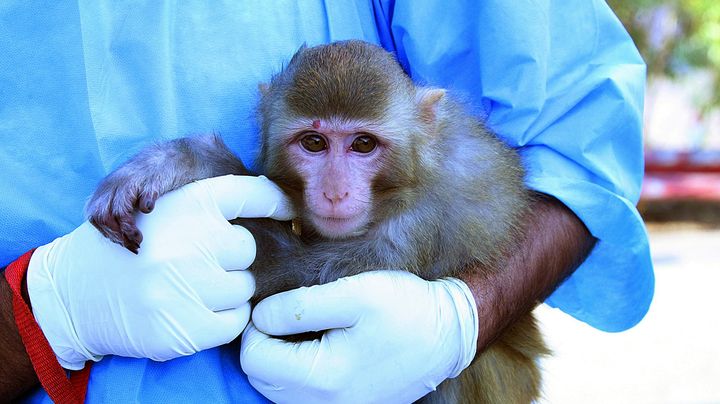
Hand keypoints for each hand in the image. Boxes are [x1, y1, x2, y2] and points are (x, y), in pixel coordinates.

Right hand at [27, 175, 293, 369]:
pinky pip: (236, 322)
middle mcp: (191, 240)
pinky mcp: (187, 327)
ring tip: (187, 287)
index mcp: (188, 202)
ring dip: (224, 290)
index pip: (253, 193)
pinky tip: (191, 309)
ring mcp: (188, 285)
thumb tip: (285, 210)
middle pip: (247, 249)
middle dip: (229, 258)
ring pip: (244, 288)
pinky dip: (221, 319)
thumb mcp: (164, 206)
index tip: (289, 212)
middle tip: (196, 262)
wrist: (76, 293)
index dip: (275, 202)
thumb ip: (212, 204)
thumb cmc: (134, 247)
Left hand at [240, 270, 478, 402]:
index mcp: (324, 377)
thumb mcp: (356, 294)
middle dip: (262, 343)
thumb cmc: (406, 309)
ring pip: (277, 388)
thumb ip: (301, 305)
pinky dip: (295, 370)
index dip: (255, 325)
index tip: (275, 304)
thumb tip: (261, 316)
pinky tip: (315, 346)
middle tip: (285, 313)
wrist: (447, 335)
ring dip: (277, 358)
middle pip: (261, 377)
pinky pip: (299, 395)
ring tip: (301, 327)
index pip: (254, 357)